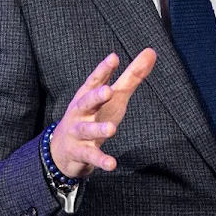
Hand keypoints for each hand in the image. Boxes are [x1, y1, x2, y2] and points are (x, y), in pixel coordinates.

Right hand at [49, 49, 156, 178]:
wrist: (63, 149)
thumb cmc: (94, 115)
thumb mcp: (114, 96)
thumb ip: (132, 76)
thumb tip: (151, 51)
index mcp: (87, 95)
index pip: (95, 80)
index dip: (103, 70)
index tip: (113, 58)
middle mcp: (80, 112)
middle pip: (86, 102)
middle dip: (96, 97)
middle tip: (108, 91)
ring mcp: (78, 133)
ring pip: (87, 130)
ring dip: (98, 129)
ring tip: (112, 129)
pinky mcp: (80, 152)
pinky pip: (91, 156)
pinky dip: (101, 160)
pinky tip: (112, 164)